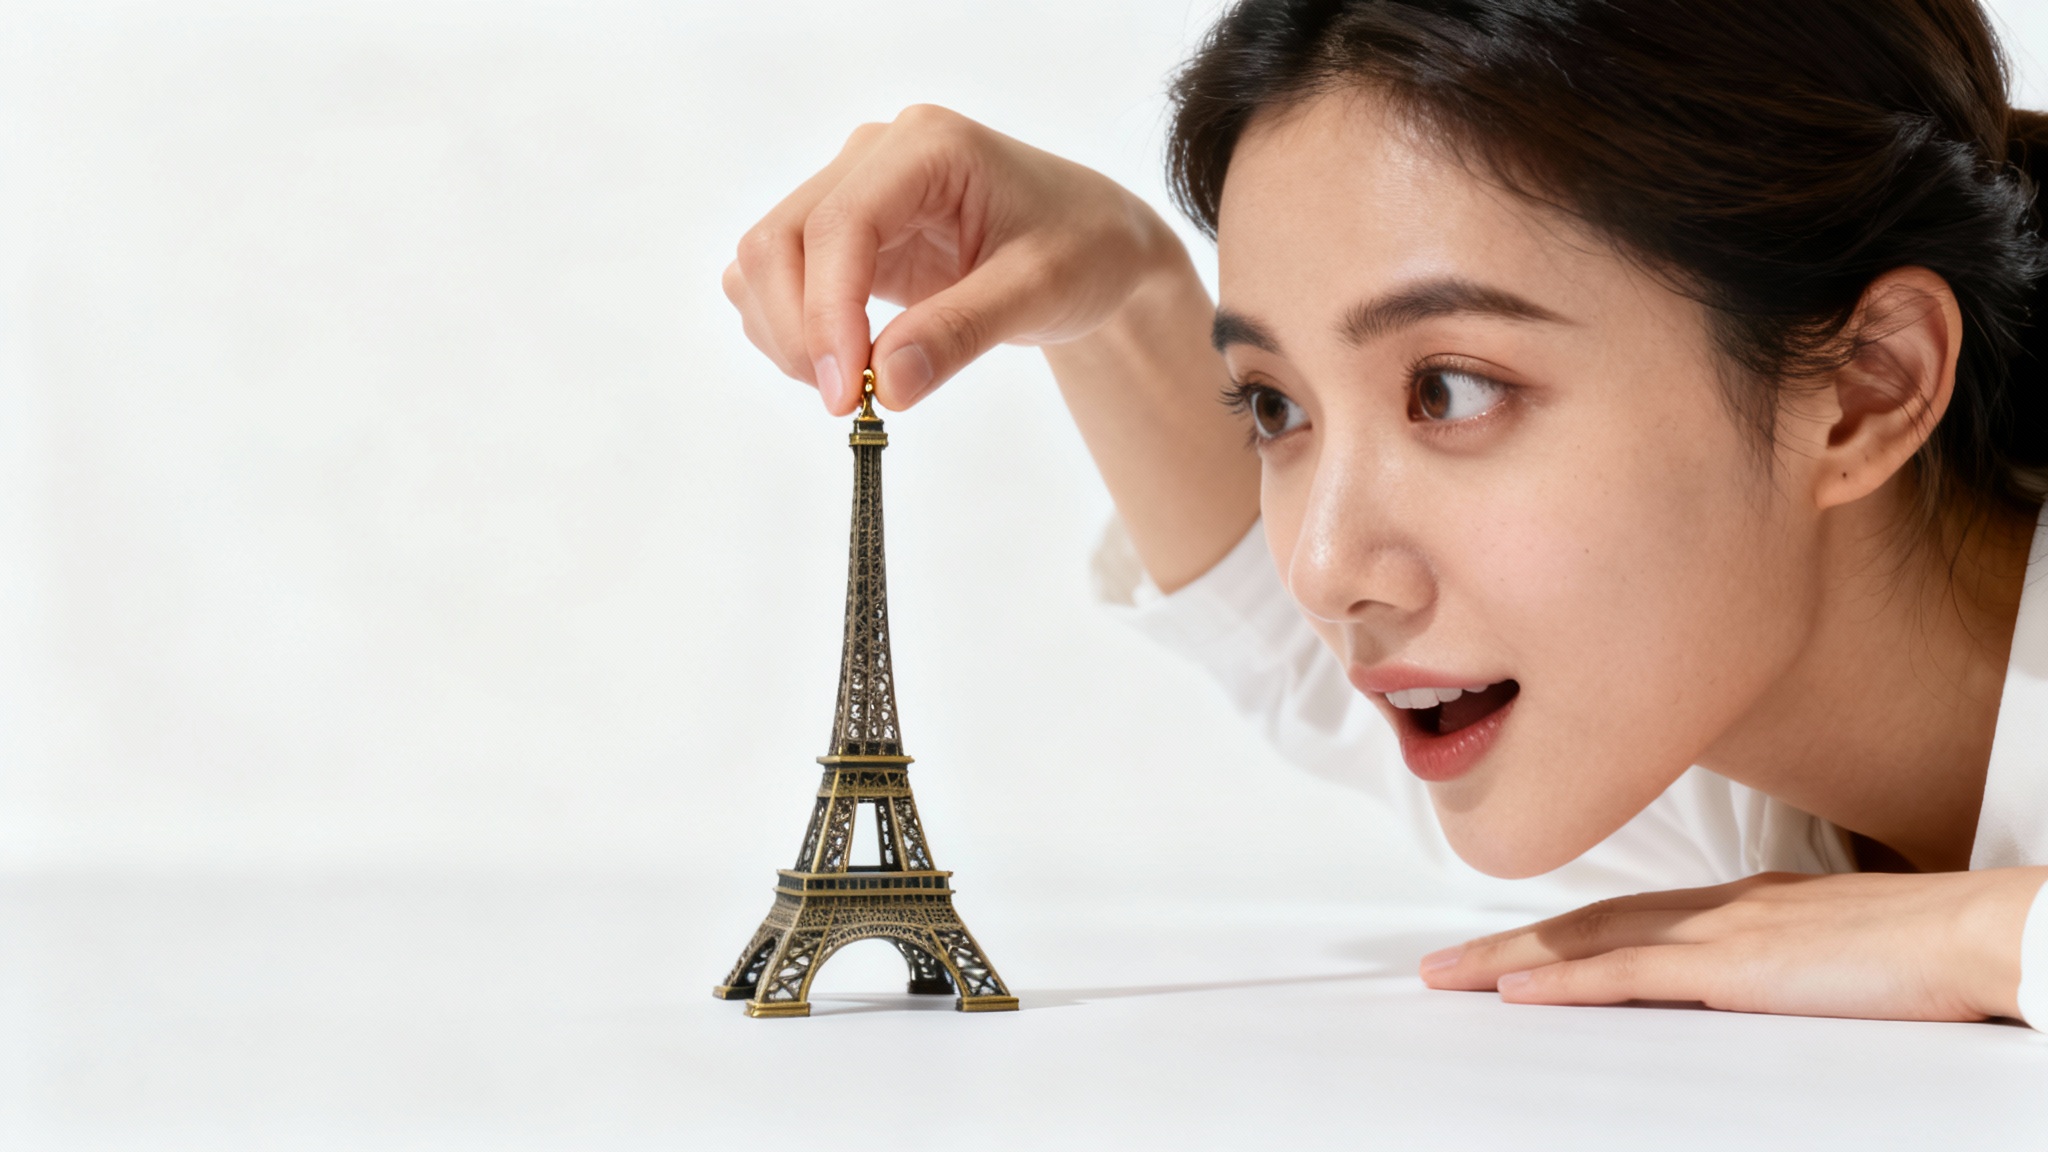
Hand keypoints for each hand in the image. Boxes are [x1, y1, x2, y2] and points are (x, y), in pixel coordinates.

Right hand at [723, 104, 1185, 414]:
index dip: (827, 314)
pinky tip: (844, 360)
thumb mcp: (1041, 292)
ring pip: (764, 261)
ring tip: (854, 384)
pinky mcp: (841, 231)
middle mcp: (874, 155)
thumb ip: (961, 333)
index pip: (840, 225)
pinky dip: (790, 329)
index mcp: (928, 147)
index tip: (847, 393)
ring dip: (786, 335)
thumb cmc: (1082, 250)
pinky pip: (778, 278)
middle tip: (849, 403)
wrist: (1093, 244)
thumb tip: (887, 386)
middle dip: (799, 332)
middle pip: (780, 240)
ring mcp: (850, 189)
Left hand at [1420, 868, 2047, 1021]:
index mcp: (1739, 903)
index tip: (1505, 952)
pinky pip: (1626, 975)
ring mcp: (1718, 931)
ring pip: (1586, 943)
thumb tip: (1743, 982)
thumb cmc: (1923, 949)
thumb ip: (1777, 960)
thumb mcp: (1831, 950)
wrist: (1975, 929)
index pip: (1623, 918)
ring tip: (1448, 980)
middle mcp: (1715, 906)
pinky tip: (1516, 991)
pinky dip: (1564, 981)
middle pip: (1585, 923)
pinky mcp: (1731, 966)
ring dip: (1509, 962)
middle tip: (1440, 969)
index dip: (1557, 934)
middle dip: (1507, 946)